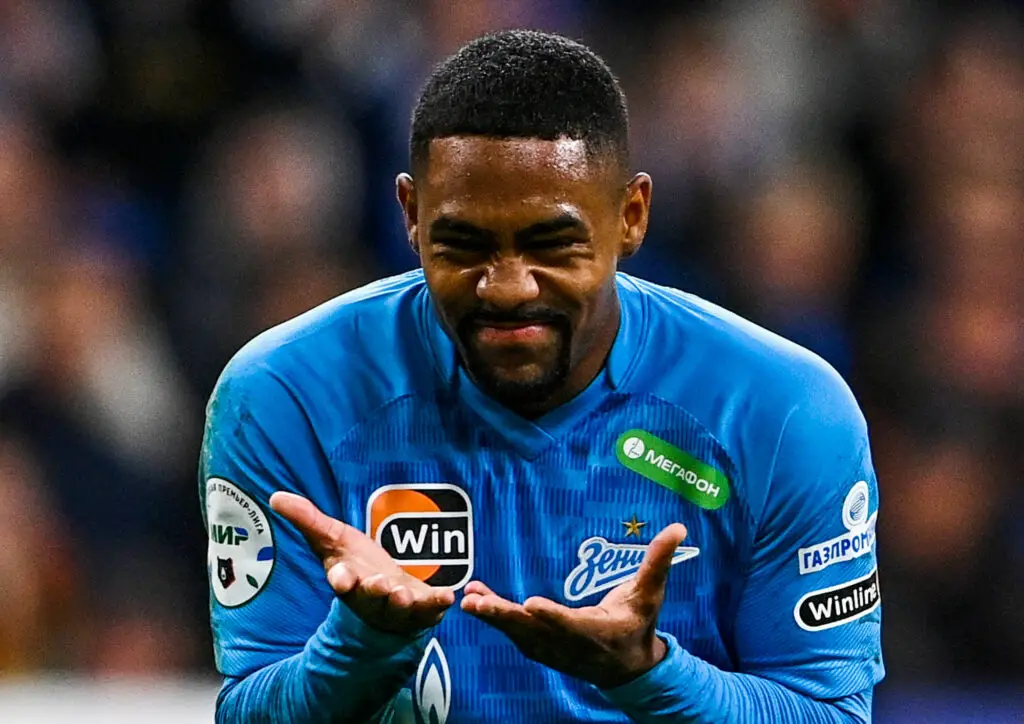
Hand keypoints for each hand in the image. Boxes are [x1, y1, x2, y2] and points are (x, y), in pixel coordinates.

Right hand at [270, 492, 454, 635]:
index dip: (341, 580)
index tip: (341, 579)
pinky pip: (431, 609)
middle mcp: (371, 598)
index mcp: (348, 580)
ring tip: (402, 594)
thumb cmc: (357, 565)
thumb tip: (275, 496)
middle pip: (371, 597)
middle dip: (374, 591)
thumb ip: (308, 520)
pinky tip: (447, 595)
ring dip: (401, 601)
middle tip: (378, 584)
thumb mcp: (333, 540)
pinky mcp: (423, 610)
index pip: (341, 581)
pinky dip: (437, 603)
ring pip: (398, 607)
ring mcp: (397, 607)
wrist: (386, 596)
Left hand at [461, 523, 686, 688]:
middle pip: (533, 632)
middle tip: (477, 602)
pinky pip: (513, 634)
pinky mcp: (542, 649)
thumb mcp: (650, 594)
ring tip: (469, 598)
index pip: (571, 624)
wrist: (629, 669)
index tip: (530, 604)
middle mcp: (570, 644)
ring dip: (492, 616)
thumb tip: (678, 528)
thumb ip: (659, 561)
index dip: (551, 616)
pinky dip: (494, 618)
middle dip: (504, 617)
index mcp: (597, 631)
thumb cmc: (639, 624)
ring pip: (518, 634)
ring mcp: (554, 650)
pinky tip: (476, 599)